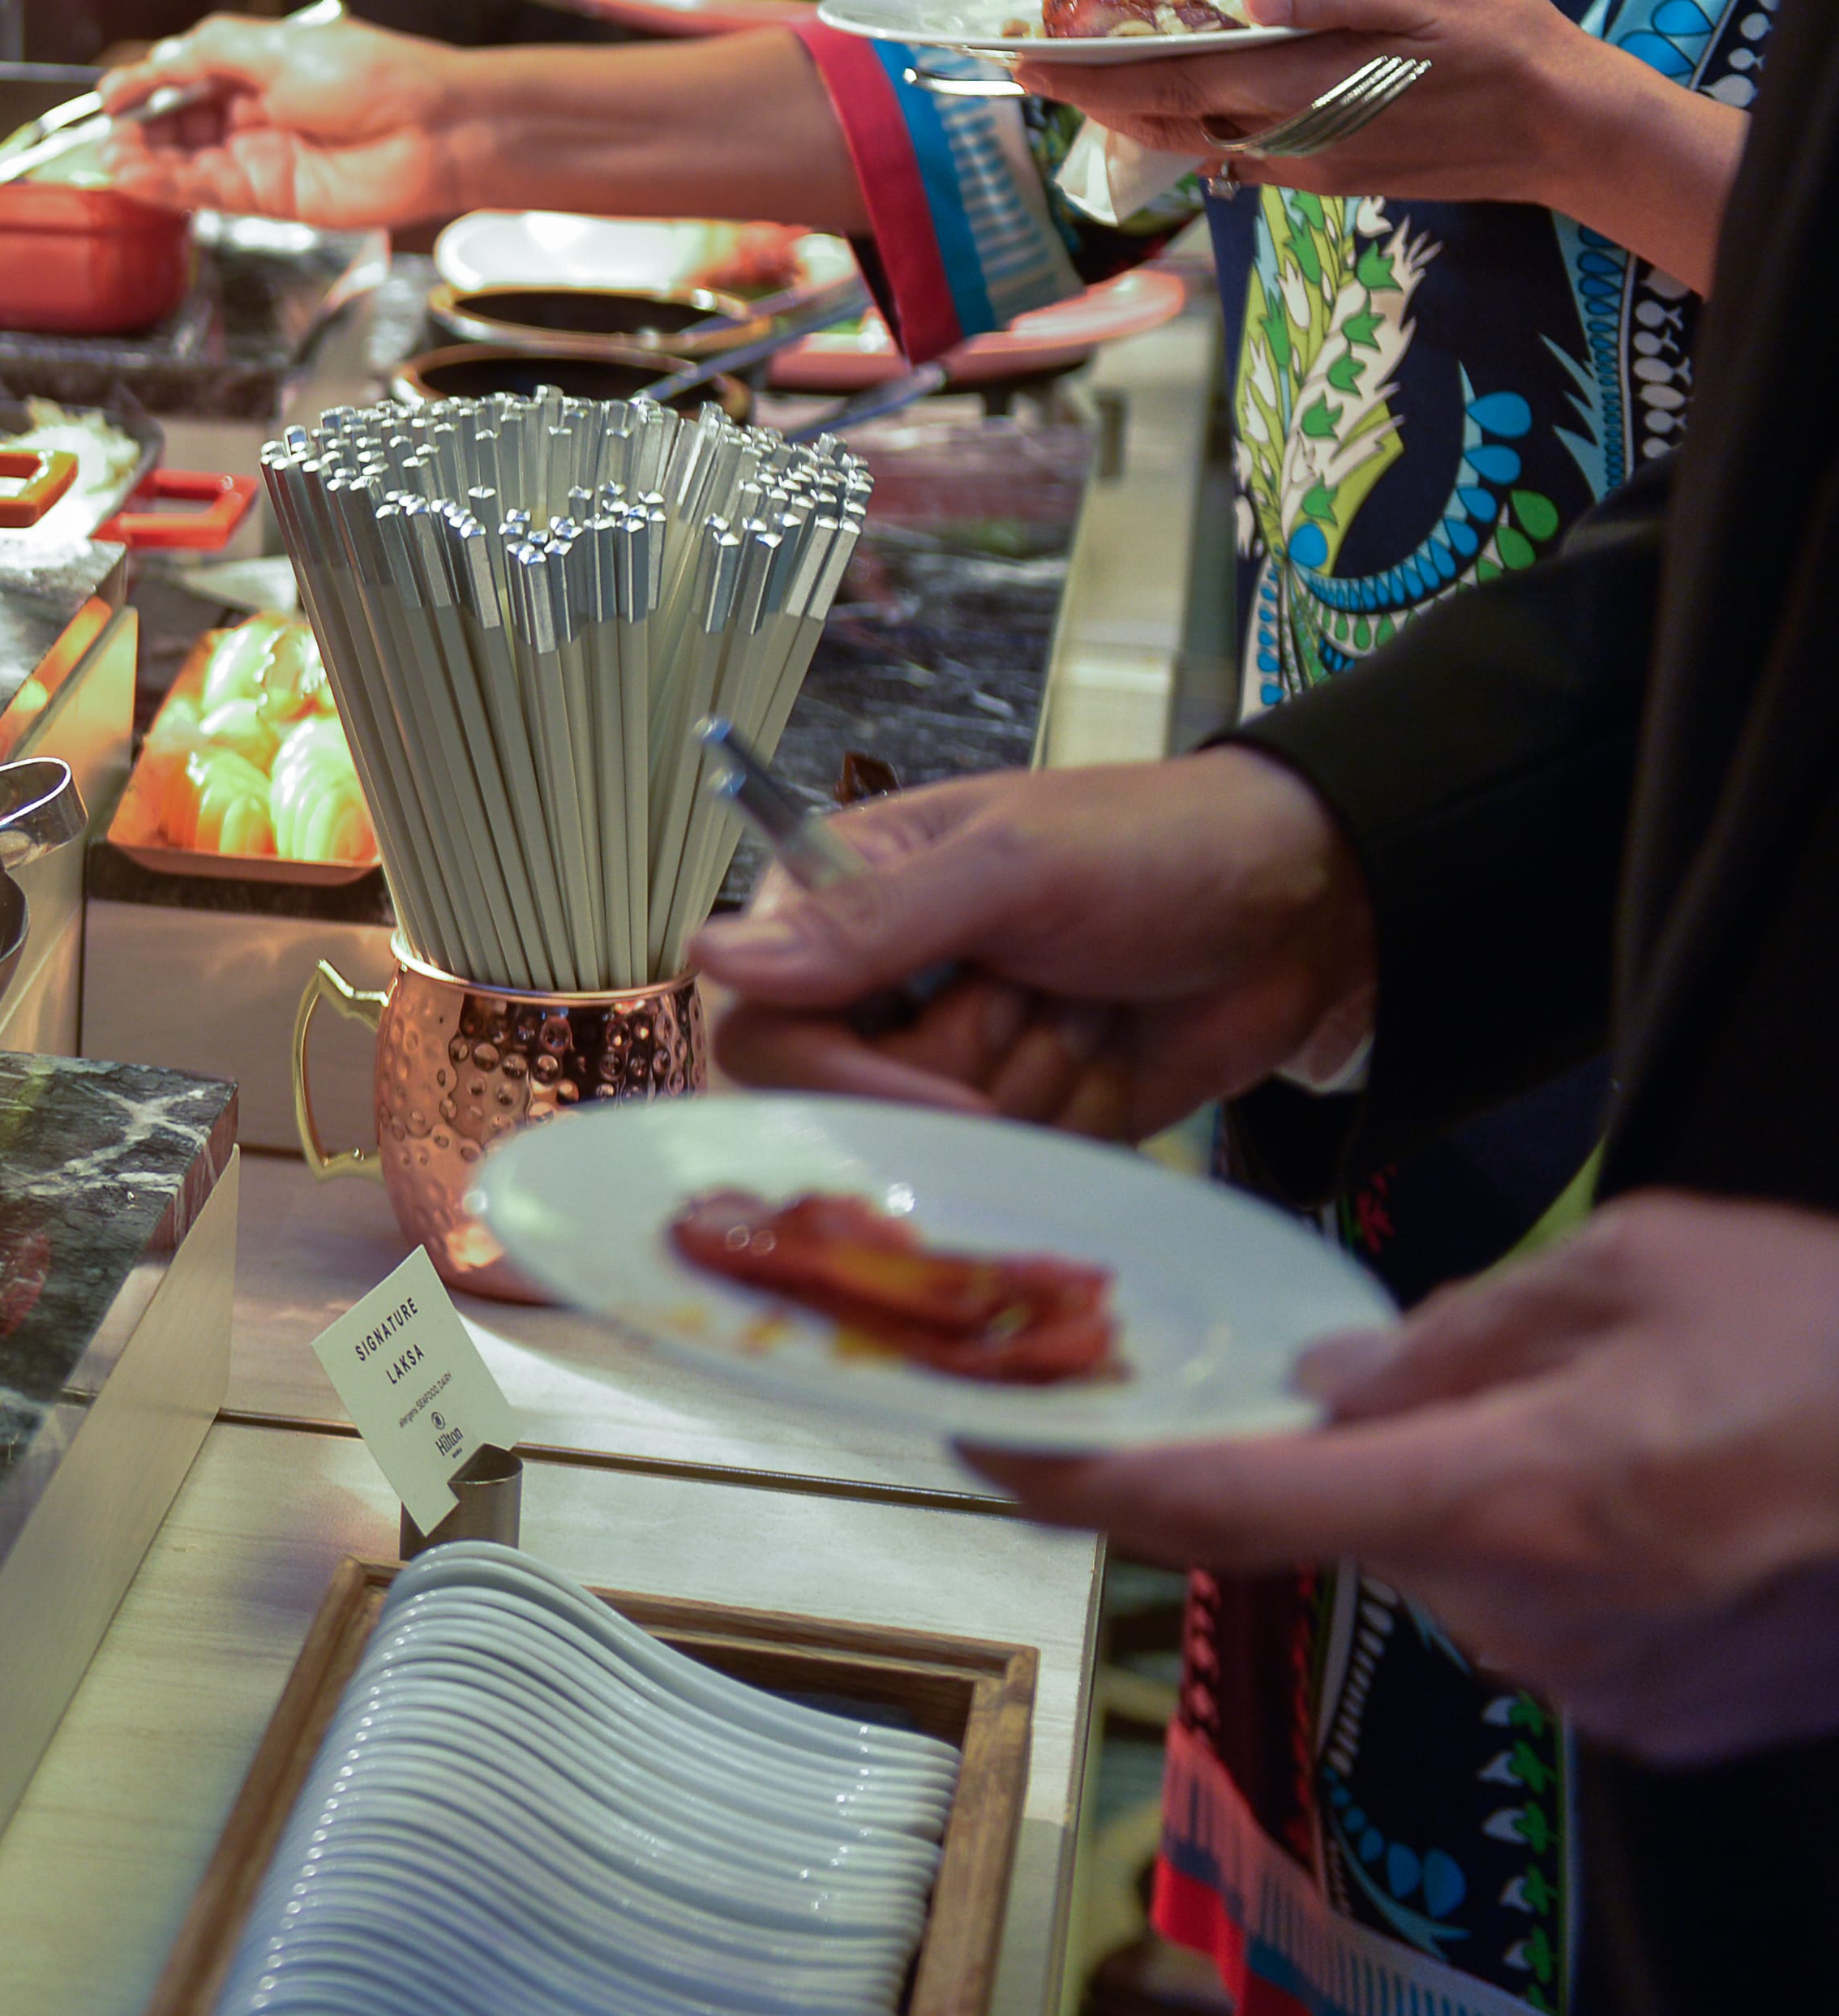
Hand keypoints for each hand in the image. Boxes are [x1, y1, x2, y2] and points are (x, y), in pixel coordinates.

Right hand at [97, 14, 466, 226]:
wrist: (433, 130)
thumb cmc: (371, 75)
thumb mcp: (280, 47)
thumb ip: (211, 51)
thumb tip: (156, 59)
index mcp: (262, 67)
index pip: (189, 75)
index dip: (148, 84)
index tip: (111, 94)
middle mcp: (259, 112)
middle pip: (183, 122)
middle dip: (142, 128)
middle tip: (107, 134)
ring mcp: (264, 158)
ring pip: (190, 162)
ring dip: (148, 161)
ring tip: (110, 159)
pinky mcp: (273, 198)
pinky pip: (210, 193)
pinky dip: (171, 187)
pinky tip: (138, 178)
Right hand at [697, 754, 1376, 1136]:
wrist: (1307, 906)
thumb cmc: (1154, 849)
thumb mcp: (1010, 869)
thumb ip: (866, 920)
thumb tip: (708, 957)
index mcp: (839, 898)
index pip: (762, 1024)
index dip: (842, 1076)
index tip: (945, 1094)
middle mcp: (876, 986)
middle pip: (846, 1101)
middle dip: (967, 1061)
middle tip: (1045, 985)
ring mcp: (948, 1058)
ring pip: (938, 1141)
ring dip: (1035, 1077)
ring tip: (1088, 999)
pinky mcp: (1018, 1116)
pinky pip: (1010, 1166)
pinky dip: (1075, 1115)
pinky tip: (1110, 1048)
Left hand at [979, 1194, 1838, 1764]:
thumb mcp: (1642, 1265)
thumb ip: (1465, 1324)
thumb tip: (1345, 1374)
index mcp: (1499, 1498)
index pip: (1232, 1507)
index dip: (1089, 1479)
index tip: (990, 1446)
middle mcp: (1529, 1615)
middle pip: (1367, 1522)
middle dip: (1395, 1442)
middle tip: (1525, 1362)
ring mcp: (1603, 1684)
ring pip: (1468, 1563)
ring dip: (1504, 1489)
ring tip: (1654, 1421)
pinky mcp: (1666, 1717)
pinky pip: (1560, 1614)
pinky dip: (1583, 1547)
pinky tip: (1691, 1488)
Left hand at [1008, 0, 1713, 228]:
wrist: (1569, 131)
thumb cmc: (1506, 46)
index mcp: (1307, 86)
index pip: (1174, 78)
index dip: (1095, 71)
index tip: (1032, 60)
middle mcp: (1295, 138)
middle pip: (1167, 117)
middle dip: (1094, 96)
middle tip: (1034, 69)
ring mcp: (1311, 165)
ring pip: (1197, 141)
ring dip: (1138, 114)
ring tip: (1088, 83)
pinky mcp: (1332, 176)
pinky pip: (1239, 158)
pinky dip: (1194, 130)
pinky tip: (1179, 107)